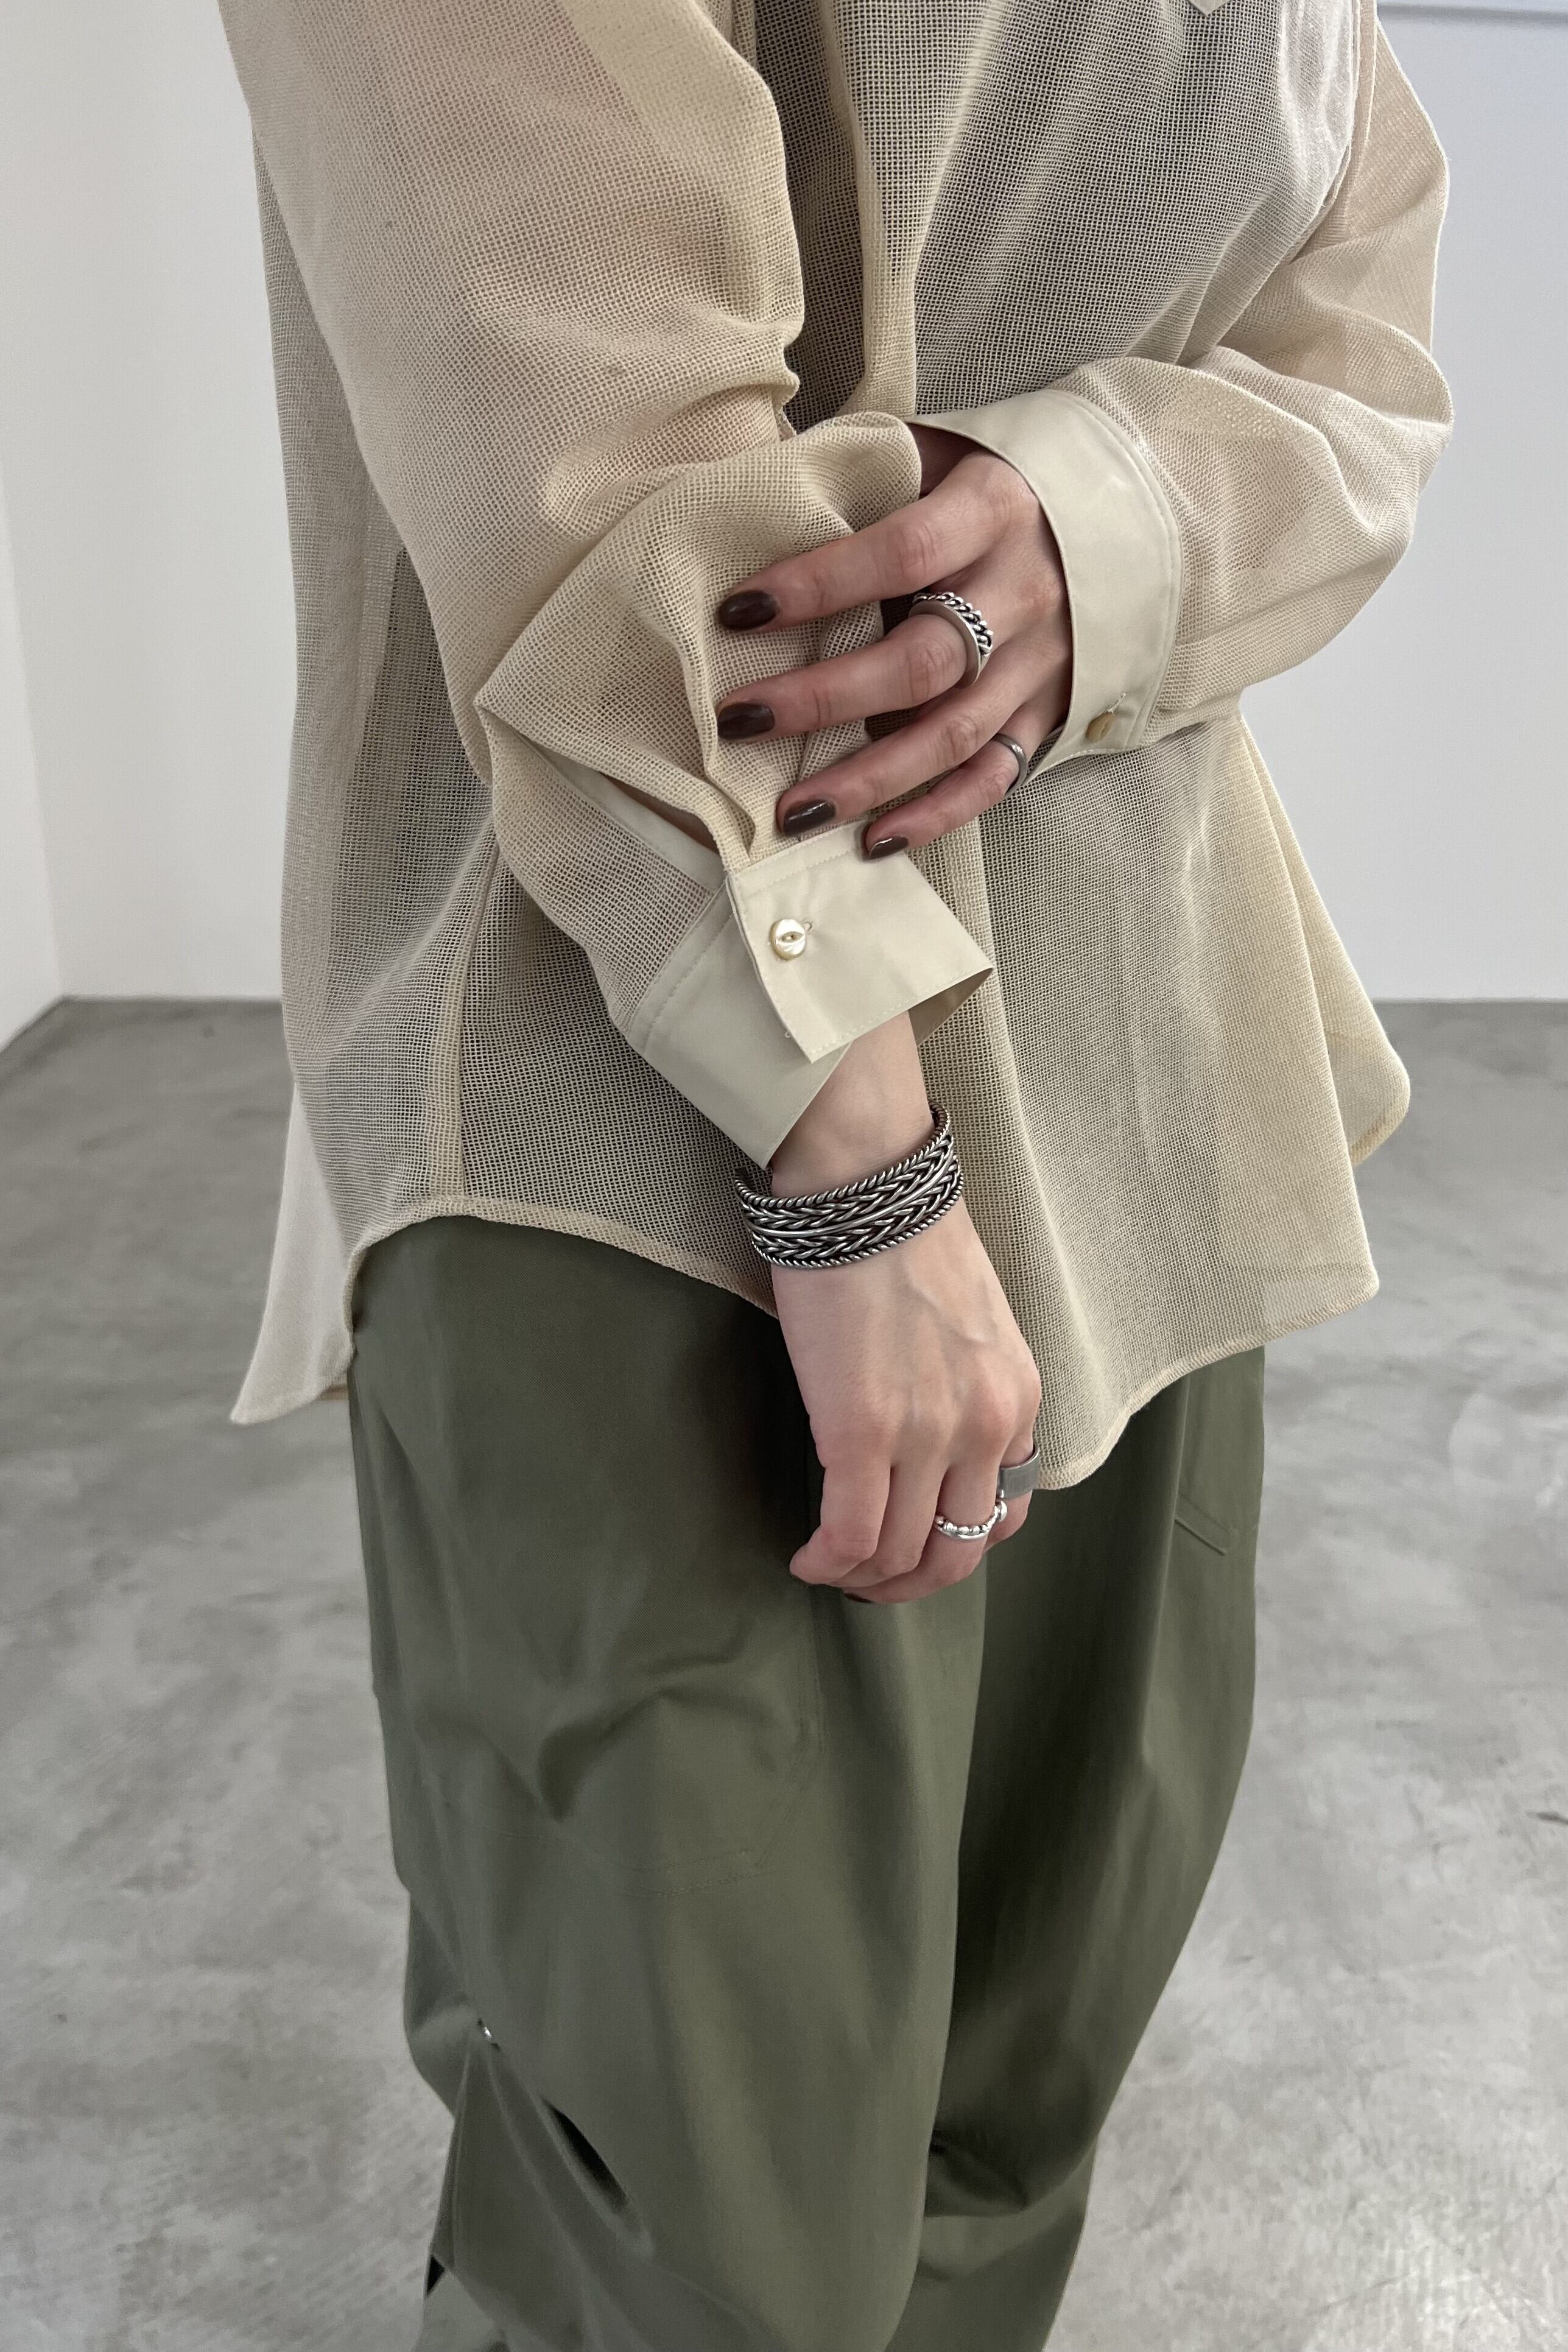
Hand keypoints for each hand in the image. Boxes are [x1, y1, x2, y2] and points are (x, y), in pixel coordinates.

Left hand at [714, 424, 1070, 857]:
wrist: (1117, 521)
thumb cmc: (992, 488)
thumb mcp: (943, 455)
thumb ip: (869, 475)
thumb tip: (755, 499)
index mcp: (993, 512)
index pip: (901, 552)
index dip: (819, 584)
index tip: (739, 611)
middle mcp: (1023, 593)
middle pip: (920, 662)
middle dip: (822, 699)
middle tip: (741, 720)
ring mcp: (1040, 664)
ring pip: (950, 736)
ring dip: (866, 781)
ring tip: (790, 811)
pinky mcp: (1046, 714)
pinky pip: (992, 779)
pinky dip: (934, 815)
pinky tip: (873, 840)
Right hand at [770, 1015, 1041, 1604]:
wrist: (867, 1189)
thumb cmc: (907, 1240)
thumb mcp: (978, 1326)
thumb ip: (972, 1388)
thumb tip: (932, 1435)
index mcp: (1018, 1401)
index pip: (1003, 1515)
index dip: (952, 1548)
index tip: (912, 1549)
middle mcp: (985, 1428)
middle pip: (957, 1552)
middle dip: (909, 1584)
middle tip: (868, 1583)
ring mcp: (926, 1435)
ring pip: (902, 1554)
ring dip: (862, 1579)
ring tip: (828, 1569)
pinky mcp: (860, 1431)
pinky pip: (849, 1533)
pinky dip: (826, 1562)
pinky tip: (803, 1558)